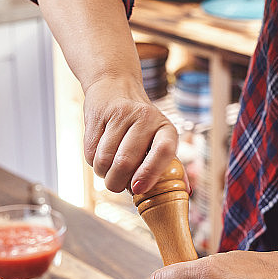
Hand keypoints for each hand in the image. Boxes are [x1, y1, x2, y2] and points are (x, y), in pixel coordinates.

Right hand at [82, 75, 178, 193]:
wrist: (115, 86)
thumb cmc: (141, 124)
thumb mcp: (160, 138)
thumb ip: (171, 165)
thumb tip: (187, 192)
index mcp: (165, 128)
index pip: (163, 151)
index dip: (149, 173)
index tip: (138, 189)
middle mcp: (145, 118)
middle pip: (125, 162)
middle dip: (117, 182)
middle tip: (118, 184)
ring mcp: (119, 114)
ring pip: (104, 160)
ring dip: (104, 174)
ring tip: (110, 168)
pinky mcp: (97, 115)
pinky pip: (90, 152)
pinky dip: (93, 162)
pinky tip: (100, 154)